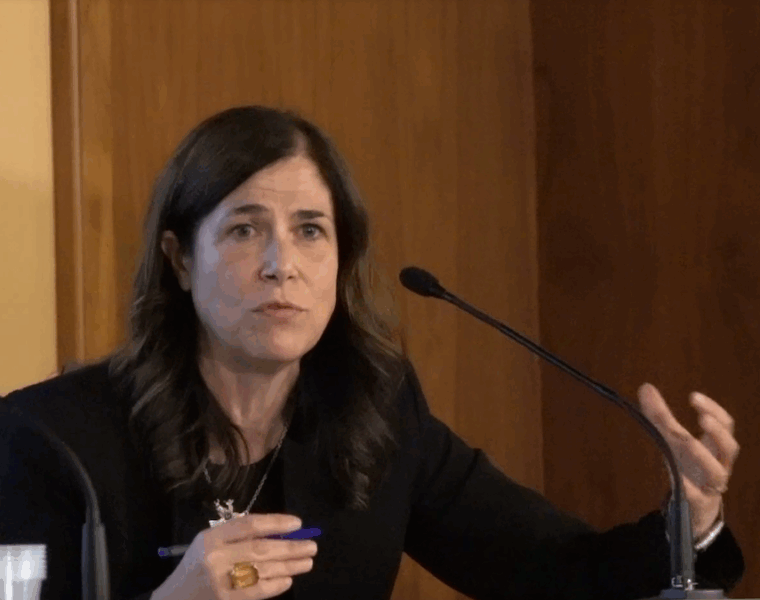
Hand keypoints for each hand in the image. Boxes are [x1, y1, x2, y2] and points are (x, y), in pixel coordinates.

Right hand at [152, 513, 316, 599]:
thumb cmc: (197, 565)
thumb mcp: (210, 542)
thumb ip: (238, 536)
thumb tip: (281, 533)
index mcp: (211, 537)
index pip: (248, 525)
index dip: (275, 523)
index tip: (297, 524)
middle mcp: (215, 558)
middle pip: (260, 549)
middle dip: (290, 547)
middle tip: (312, 545)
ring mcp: (220, 582)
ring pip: (263, 571)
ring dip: (289, 566)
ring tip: (307, 562)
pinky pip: (257, 592)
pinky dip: (275, 585)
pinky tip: (288, 580)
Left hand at [637, 384, 739, 537]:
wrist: (696, 505)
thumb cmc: (688, 465)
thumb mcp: (673, 439)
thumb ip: (659, 415)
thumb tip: (645, 386)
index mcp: (715, 445)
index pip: (727, 425)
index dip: (714, 410)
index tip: (693, 397)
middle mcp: (719, 463)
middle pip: (729, 447)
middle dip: (717, 432)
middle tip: (703, 418)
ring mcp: (711, 484)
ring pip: (717, 472)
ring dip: (703, 456)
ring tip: (688, 441)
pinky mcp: (699, 503)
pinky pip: (698, 497)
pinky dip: (690, 489)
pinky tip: (680, 480)